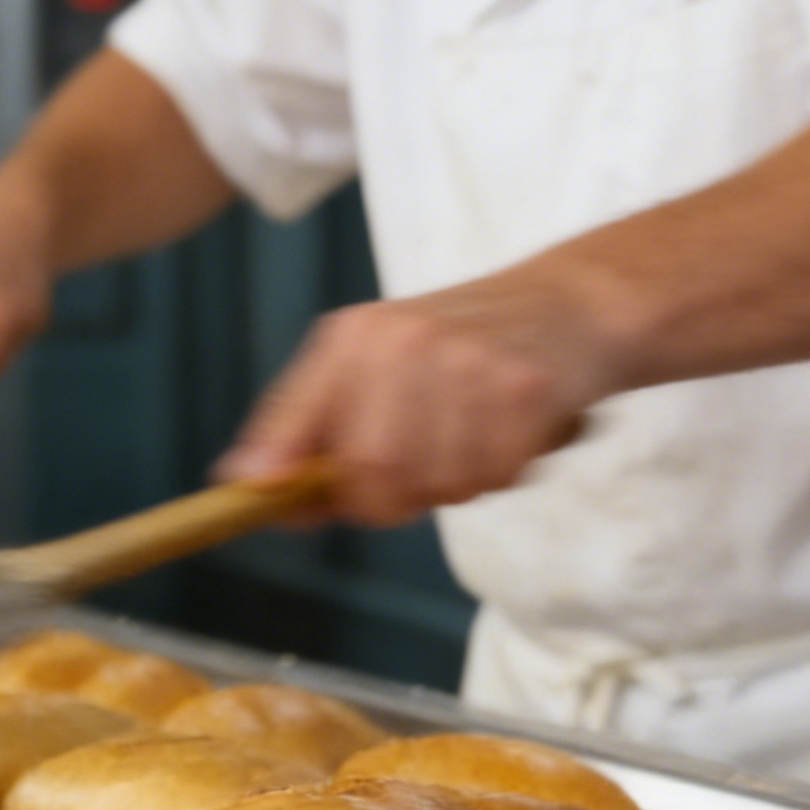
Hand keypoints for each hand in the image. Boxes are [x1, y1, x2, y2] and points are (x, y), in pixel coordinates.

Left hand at [214, 273, 622, 525]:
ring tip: (471, 441)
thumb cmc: (460, 349)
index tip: (278, 506)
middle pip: (369, 470)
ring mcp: (465, 361)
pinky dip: (501, 473)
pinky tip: (508, 433)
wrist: (568, 304)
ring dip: (454, 485)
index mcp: (354, 337)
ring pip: (435, 481)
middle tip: (420, 477)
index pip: (295, 419)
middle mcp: (402, 340)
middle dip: (390, 498)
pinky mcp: (523, 387)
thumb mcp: (375, 363)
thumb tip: (241, 479)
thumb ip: (308, 424)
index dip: (283, 475)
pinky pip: (493, 475)